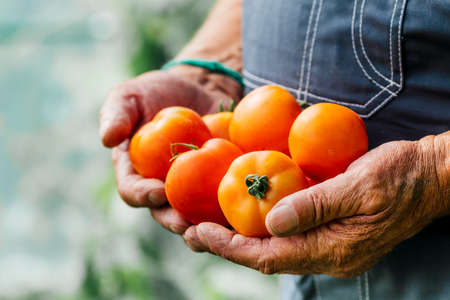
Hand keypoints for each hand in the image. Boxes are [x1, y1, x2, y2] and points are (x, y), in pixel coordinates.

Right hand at [100, 69, 239, 234]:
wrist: (200, 89)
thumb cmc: (159, 92)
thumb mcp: (131, 95)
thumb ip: (117, 113)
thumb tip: (107, 139)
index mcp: (136, 171)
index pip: (133, 190)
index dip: (142, 195)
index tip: (158, 192)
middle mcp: (160, 187)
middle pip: (164, 213)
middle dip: (174, 221)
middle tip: (187, 224)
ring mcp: (190, 190)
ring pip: (194, 216)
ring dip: (203, 227)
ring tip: (214, 229)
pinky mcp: (215, 186)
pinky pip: (222, 202)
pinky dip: (230, 210)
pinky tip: (241, 212)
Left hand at [183, 137, 446, 276]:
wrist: (431, 177)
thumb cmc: (401, 175)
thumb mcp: (360, 184)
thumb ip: (315, 206)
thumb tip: (270, 222)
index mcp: (335, 249)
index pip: (271, 255)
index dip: (231, 247)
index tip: (198, 233)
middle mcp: (329, 255)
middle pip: (267, 257)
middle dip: (226, 246)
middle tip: (188, 231)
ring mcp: (331, 246)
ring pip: (275, 248)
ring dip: (239, 238)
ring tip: (204, 226)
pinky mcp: (331, 232)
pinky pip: (289, 236)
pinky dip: (261, 228)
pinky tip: (244, 215)